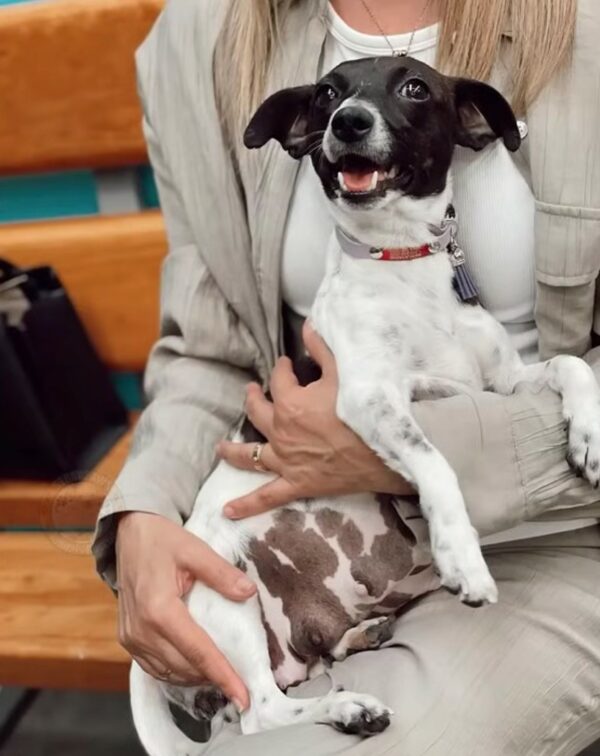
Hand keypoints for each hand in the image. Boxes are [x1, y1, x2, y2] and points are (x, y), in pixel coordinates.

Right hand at [116, 511, 255, 708]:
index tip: (243, 697)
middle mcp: (141, 628)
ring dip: (195, 678)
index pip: (198, 651)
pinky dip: (175, 672)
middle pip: (183, 667)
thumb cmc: (162, 540)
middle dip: (213, 679)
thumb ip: (222, 573)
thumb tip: (249, 593)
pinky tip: (194, 667)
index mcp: (159, 607)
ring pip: (167, 672)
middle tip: (239, 685)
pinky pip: (153, 666)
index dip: (223, 676)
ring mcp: (131, 636)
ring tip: (221, 676)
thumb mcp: (195, 549)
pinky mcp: (127, 638)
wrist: (129, 533)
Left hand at [218, 323, 412, 518]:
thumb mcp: (346, 372)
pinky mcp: (296, 483)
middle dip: (253, 399)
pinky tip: (227, 511)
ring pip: (251, 454)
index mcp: (291, 403)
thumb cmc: (366, 410)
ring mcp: (286, 460)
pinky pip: (267, 495)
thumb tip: (308, 326)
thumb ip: (323, 348)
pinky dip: (247, 504)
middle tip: (253, 391)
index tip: (286, 364)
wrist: (385, 452)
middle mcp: (281, 432)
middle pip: (257, 412)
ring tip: (220, 448)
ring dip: (233, 450)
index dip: (281, 368)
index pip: (278, 379)